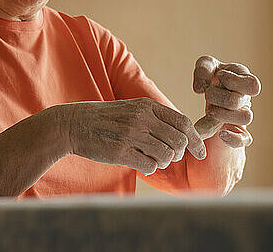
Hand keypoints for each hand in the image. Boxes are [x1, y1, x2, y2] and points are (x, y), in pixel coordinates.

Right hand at [65, 98, 206, 175]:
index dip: (195, 140)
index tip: (200, 152)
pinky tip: (137, 161)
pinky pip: (149, 166)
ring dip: (162, 162)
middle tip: (168, 156)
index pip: (183, 123)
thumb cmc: (103, 119)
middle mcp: (141, 118)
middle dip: (178, 154)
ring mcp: (130, 134)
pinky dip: (148, 167)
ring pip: (166, 156)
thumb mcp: (130, 108)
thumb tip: (184, 134)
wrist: (72, 124)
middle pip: (178, 141)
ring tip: (150, 158)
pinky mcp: (120, 151)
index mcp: (145, 106)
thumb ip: (154, 117)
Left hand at [193, 56, 260, 147]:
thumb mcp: (206, 65)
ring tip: (210, 110)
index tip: (219, 76)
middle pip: (239, 101)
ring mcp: (243, 114)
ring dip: (223, 114)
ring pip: (246, 118)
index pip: (252, 85)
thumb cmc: (211, 74)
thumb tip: (200, 90)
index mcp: (244, 80)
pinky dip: (233, 139)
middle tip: (207, 94)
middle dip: (217, 97)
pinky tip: (220, 134)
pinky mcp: (237, 129)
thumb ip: (203, 69)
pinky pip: (244, 139)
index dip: (233, 81)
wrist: (210, 89)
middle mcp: (246, 97)